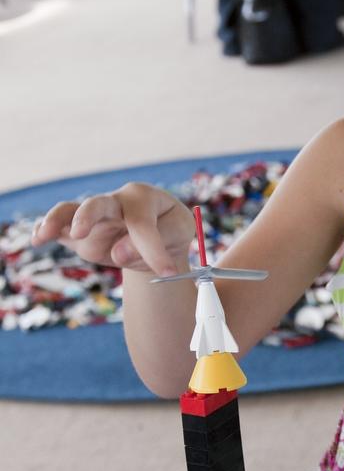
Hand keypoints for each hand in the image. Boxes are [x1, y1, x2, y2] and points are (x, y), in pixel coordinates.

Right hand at [32, 184, 195, 277]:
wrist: (161, 236)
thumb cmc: (171, 229)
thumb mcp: (178, 232)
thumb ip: (157, 241)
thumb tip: (119, 252)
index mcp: (143, 198)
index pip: (143, 225)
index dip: (153, 250)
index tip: (167, 272)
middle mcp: (115, 202)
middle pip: (97, 204)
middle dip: (87, 216)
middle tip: (80, 232)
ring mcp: (94, 217)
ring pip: (70, 211)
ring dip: (56, 220)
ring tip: (44, 233)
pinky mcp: (79, 233)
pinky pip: (60, 228)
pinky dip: (46, 230)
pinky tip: (37, 238)